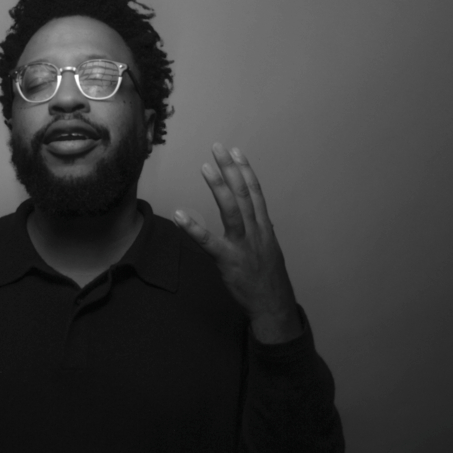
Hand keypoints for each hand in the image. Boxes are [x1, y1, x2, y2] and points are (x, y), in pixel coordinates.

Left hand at [174, 143, 301, 340]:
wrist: (273, 305)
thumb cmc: (269, 281)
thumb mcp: (270, 252)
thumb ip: (262, 233)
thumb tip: (260, 220)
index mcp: (264, 228)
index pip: (256, 192)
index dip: (245, 170)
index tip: (236, 151)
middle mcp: (256, 231)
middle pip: (243, 193)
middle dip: (231, 169)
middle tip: (218, 147)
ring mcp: (243, 245)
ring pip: (232, 210)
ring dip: (219, 186)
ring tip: (206, 168)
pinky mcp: (229, 261)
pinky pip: (209, 242)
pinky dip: (193, 228)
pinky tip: (180, 215)